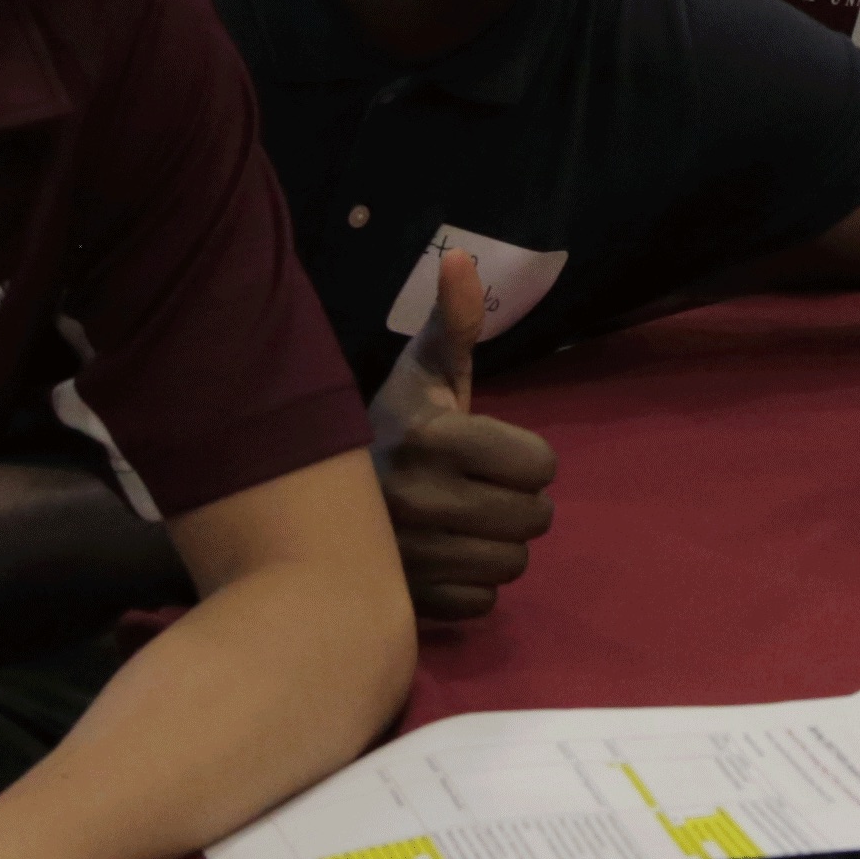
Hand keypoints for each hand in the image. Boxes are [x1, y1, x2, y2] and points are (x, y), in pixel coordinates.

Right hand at [368, 246, 552, 622]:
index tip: (493, 451)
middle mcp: (421, 500)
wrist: (317, 500)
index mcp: (434, 439)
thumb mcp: (425, 371)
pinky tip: (443, 556)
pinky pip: (484, 603)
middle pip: (536, 519)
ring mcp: (412, 558)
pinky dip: (472, 583)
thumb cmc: (393, 427)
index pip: (542, 466)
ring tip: (463, 521)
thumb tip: (464, 255)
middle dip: (518, 501)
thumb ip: (454, 321)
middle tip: (480, 488)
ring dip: (498, 543)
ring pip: (514, 564)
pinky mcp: (409, 601)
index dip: (528, 457)